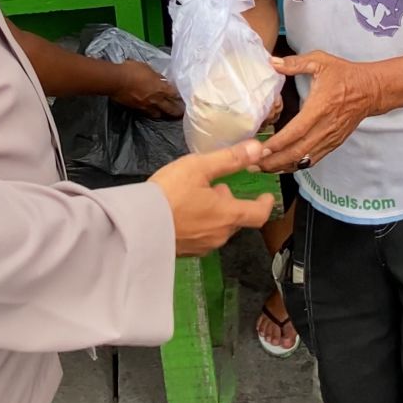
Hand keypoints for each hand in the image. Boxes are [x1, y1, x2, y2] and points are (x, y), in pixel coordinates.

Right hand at [112, 60, 183, 117]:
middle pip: (170, 109)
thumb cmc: (132, 70)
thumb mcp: (147, 68)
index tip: (184, 98)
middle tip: (182, 114)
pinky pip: (149, 114)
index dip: (180, 96)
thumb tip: (161, 79)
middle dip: (177, 112)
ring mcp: (147, 106)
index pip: (175, 94)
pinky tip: (154, 114)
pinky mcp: (138, 110)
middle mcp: (156, 99)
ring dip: (165, 115)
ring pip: (160, 114)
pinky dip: (153, 114)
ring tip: (169, 116)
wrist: (117, 81)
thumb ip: (156, 75)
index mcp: (161, 88)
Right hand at [150, 139, 274, 255]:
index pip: (258, 214)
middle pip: (236, 219)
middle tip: (216, 185)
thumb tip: (259, 149)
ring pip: (218, 228)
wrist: (137, 226)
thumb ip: (230, 159)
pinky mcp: (186, 252)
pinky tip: (183, 213)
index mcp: (228, 215)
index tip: (266, 196)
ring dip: (215, 213)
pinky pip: (202, 237)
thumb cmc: (170, 192)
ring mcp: (202, 247)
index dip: (265, 204)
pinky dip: (201, 224)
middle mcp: (220, 235)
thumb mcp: (199, 167)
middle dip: (231, 202)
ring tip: (196, 196)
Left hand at [259, 51, 376, 172]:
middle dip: (274, 161)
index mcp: (320, 107)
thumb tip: (272, 62)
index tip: (259, 149)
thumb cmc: (344, 74)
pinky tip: (283, 166)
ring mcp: (330, 138)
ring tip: (262, 168)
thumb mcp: (320, 61)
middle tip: (252, 164)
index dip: (277, 143)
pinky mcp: (334, 143)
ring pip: (304, 159)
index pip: (296, 131)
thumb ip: (295, 63)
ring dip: (283, 166)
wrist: (371, 90)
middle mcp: (325, 127)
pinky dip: (297, 165)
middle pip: (297, 151)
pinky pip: (313, 159)